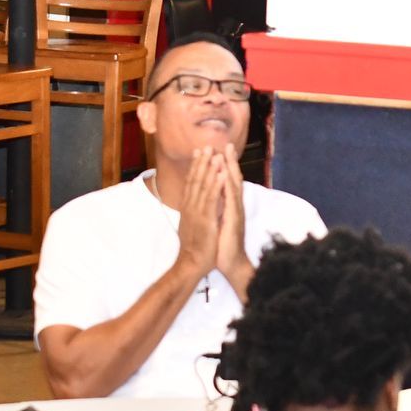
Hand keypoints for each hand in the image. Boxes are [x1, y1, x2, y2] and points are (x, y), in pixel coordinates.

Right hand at [174, 147, 221, 276]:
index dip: (195, 167)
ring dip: (209, 169)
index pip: (191, 183)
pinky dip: (216, 185)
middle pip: (195, 180)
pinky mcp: (205, 219)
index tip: (198, 153)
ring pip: (203, 186)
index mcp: (188, 208)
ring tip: (215, 154)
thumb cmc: (194, 248)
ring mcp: (197, 212)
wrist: (192, 264)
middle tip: (206, 146)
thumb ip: (192, 213)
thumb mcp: (191, 226)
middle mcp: (191, 207)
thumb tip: (192, 205)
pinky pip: (211, 199)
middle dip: (201, 162)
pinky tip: (222, 174)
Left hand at [213, 145, 250, 284]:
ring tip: (226, 153)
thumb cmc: (223, 244)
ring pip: (233, 186)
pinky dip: (228, 186)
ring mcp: (236, 211)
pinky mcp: (234, 219)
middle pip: (232, 179)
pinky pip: (231, 199)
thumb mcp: (219, 222)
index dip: (224, 166)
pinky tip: (225, 175)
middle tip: (226, 144)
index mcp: (229, 206)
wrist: (231, 263)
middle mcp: (234, 206)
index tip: (219, 151)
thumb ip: (218, 209)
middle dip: (229, 161)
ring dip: (230, 168)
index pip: (226, 181)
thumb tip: (213, 198)